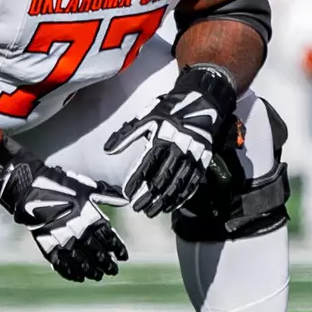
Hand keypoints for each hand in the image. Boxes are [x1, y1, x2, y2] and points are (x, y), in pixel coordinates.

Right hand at [0, 138, 126, 281]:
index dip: (117, 249)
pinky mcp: (47, 245)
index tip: (123, 257)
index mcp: (89, 216)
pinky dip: (70, 272)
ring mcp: (62, 240)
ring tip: (97, 276)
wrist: (30, 188)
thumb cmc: (60, 185)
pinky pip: (61, 264)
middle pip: (97, 253)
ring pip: (81, 261)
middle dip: (106, 263)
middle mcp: (78, 231)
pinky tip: (78, 277)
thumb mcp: (87, 187)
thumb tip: (124, 201)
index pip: (108, 238)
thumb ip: (106, 196)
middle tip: (113, 270)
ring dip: (91, 271)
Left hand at [104, 64, 236, 216]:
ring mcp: (193, 156)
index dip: (136, 181)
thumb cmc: (172, 108)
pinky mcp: (203, 160)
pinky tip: (173, 205)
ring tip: (153, 211)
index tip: (127, 194)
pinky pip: (193, 182)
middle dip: (148, 195)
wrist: (203, 100)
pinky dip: (183, 196)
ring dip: (164, 199)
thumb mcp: (147, 117)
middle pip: (161, 178)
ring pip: (177, 183)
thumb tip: (108, 150)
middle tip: (138, 207)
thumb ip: (126, 135)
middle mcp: (178, 148)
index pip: (146, 165)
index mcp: (162, 137)